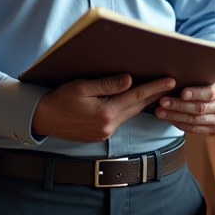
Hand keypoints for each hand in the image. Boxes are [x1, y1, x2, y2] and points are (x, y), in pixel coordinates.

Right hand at [31, 74, 174, 141]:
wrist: (44, 119)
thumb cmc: (61, 99)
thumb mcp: (82, 87)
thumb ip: (107, 84)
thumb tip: (130, 80)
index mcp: (105, 112)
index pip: (136, 97)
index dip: (155, 87)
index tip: (170, 80)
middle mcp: (108, 125)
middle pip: (137, 107)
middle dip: (154, 94)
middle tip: (170, 83)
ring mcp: (105, 132)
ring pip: (130, 114)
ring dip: (143, 102)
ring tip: (157, 89)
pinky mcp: (101, 135)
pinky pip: (121, 119)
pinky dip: (129, 109)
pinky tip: (134, 100)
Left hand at [154, 78, 214, 134]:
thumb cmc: (208, 82)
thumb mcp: (207, 76)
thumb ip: (197, 77)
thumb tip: (175, 77)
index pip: (210, 93)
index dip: (195, 93)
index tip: (181, 93)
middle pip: (200, 109)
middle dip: (179, 105)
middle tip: (162, 102)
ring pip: (195, 121)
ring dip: (175, 116)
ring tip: (160, 112)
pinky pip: (195, 129)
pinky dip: (180, 124)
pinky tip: (169, 119)